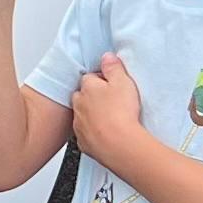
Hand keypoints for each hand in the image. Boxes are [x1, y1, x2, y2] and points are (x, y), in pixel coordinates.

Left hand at [70, 53, 149, 170]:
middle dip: (94, 97)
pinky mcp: (84, 142)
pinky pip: (86, 134)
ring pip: (83, 115)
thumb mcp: (123, 82)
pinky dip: (94, 133)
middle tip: (112, 101)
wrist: (119, 145)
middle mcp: (79, 105)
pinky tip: (107, 134)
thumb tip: (107, 57)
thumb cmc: (121, 113)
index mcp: (88, 88)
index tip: (112, 84)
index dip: (102, 80)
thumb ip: (113, 67)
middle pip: (83, 96)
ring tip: (111, 119)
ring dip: (93, 115)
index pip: (90, 77)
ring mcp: (79, 125)